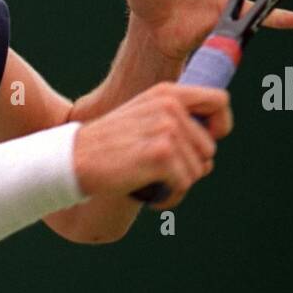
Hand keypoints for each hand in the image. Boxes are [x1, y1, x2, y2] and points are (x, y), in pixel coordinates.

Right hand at [73, 82, 232, 210]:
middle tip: (161, 175)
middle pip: (210, 148)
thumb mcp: (142, 120)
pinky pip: (184, 185)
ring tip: (152, 185)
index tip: (203, 143)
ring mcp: (166, 129)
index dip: (220, 126)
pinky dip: (169, 198)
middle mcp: (169, 106)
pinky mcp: (160, 155)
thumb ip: (175, 126)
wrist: (72, 160)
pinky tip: (151, 198)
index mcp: (167, 93)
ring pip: (198, 170)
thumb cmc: (108, 148)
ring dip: (178, 185)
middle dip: (190, 168)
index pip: (220, 101)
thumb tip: (209, 159)